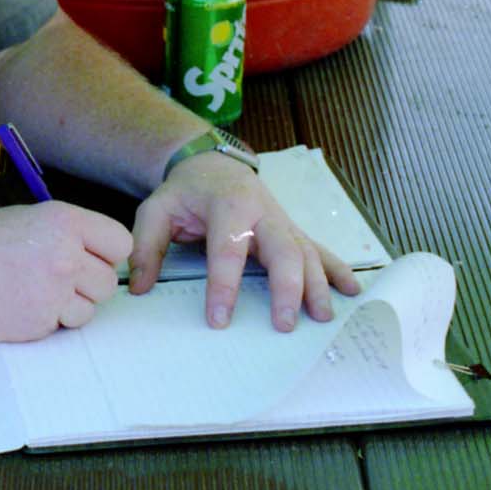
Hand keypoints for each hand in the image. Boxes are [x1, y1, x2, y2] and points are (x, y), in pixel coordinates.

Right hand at [0, 202, 131, 343]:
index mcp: (65, 221)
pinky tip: (22, 305)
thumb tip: (103, 255)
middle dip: (88, 284)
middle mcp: (66, 255)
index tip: (92, 257)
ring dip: (71, 306)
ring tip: (37, 292)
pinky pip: (63, 327)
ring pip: (91, 309)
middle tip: (56, 278)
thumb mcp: (30, 219)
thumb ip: (70, 234)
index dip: (106, 253)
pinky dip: (48, 321)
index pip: (120, 243)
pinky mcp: (40, 323)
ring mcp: (54, 292)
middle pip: (108, 282)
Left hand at [129, 152, 360, 332]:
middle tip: (282, 325)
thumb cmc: (185, 192)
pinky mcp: (293, 231)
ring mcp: (282, 222)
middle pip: (283, 249)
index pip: (228, 248)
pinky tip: (352, 291)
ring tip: (322, 317)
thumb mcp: (157, 209)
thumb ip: (147, 246)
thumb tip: (138, 288)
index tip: (219, 320)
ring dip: (317, 285)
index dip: (224, 285)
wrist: (212, 165)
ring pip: (307, 253)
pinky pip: (319, 250)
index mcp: (228, 204)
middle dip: (286, 288)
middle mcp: (263, 212)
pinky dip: (337, 270)